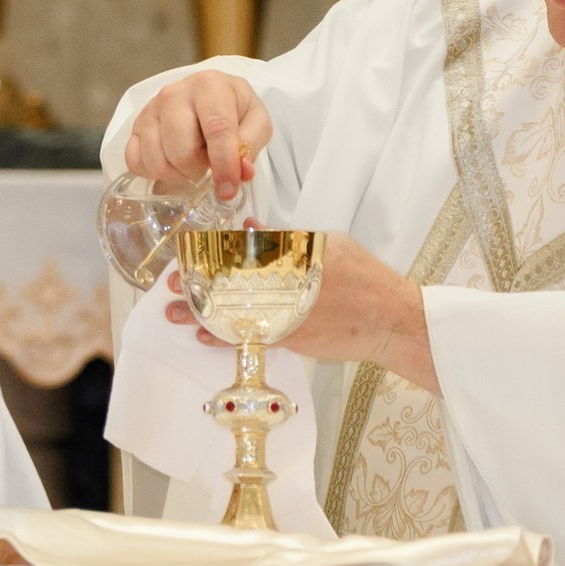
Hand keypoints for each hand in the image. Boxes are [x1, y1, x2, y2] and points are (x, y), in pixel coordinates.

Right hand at [124, 70, 271, 200]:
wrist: (209, 95)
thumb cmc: (233, 108)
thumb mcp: (256, 120)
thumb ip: (252, 144)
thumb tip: (242, 172)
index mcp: (209, 85)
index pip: (217, 129)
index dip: (224, 165)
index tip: (228, 190)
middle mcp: (174, 93)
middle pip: (182, 151)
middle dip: (198, 170)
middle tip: (208, 166)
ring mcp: (150, 109)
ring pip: (157, 161)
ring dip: (178, 175)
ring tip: (192, 163)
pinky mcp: (135, 126)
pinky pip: (135, 162)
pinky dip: (153, 173)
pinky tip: (171, 165)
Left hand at [162, 233, 436, 392]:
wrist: (392, 320)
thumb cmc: (365, 277)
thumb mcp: (331, 244)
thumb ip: (289, 237)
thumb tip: (251, 226)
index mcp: (296, 256)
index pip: (245, 251)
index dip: (212, 254)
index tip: (189, 252)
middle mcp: (288, 286)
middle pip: (232, 284)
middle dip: (199, 285)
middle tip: (172, 284)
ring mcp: (289, 315)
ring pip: (236, 312)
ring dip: (203, 313)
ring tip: (175, 313)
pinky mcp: (293, 339)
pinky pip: (252, 338)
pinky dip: (227, 336)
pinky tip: (205, 336)